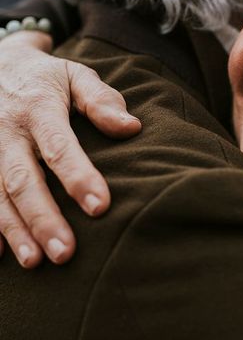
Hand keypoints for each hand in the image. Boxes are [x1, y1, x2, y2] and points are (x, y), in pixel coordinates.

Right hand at [0, 31, 141, 267]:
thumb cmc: (46, 79)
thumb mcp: (74, 76)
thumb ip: (101, 100)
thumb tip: (131, 127)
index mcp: (37, 107)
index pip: (59, 146)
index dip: (78, 177)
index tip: (100, 207)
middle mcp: (6, 131)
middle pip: (22, 179)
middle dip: (43, 218)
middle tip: (66, 253)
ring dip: (14, 230)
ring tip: (36, 262)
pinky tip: (0, 255)